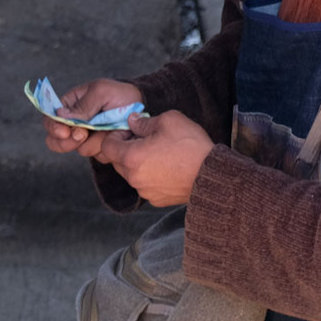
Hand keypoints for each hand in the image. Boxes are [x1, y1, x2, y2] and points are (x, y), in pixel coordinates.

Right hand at [43, 79, 143, 157]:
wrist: (142, 106)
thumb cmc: (119, 94)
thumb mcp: (101, 92)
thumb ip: (82, 105)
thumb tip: (60, 114)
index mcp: (69, 107)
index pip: (50, 119)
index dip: (53, 128)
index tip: (64, 132)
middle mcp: (74, 124)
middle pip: (56, 141)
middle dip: (69, 141)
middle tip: (83, 134)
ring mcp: (86, 138)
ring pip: (79, 149)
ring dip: (94, 141)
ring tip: (108, 129)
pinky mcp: (99, 148)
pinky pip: (97, 156)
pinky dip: (107, 147)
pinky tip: (114, 135)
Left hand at [93, 111, 214, 206]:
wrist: (213, 174)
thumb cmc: (191, 146)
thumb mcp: (170, 121)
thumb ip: (145, 121)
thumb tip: (132, 121)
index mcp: (130, 157)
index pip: (107, 146)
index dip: (116, 136)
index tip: (131, 132)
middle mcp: (132, 177)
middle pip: (118, 161)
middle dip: (127, 149)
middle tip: (148, 141)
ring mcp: (144, 191)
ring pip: (131, 174)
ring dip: (139, 164)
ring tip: (161, 155)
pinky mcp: (156, 199)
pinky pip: (145, 185)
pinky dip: (151, 177)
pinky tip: (168, 169)